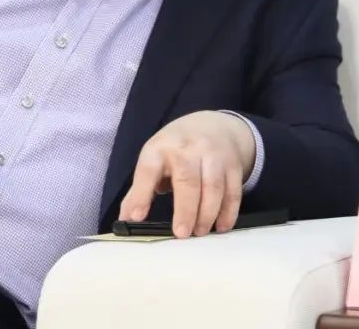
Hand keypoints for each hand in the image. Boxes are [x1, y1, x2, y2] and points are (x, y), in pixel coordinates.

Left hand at [118, 110, 255, 237]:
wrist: (213, 125)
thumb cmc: (177, 148)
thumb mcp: (155, 159)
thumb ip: (140, 189)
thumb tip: (125, 219)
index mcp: (160, 148)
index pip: (148, 170)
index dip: (141, 194)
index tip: (137, 217)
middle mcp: (187, 148)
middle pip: (187, 180)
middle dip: (185, 210)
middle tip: (181, 234)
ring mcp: (213, 155)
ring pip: (213, 187)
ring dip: (207, 213)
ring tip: (199, 232)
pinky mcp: (233, 164)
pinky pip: (233, 191)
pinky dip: (228, 212)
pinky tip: (221, 227)